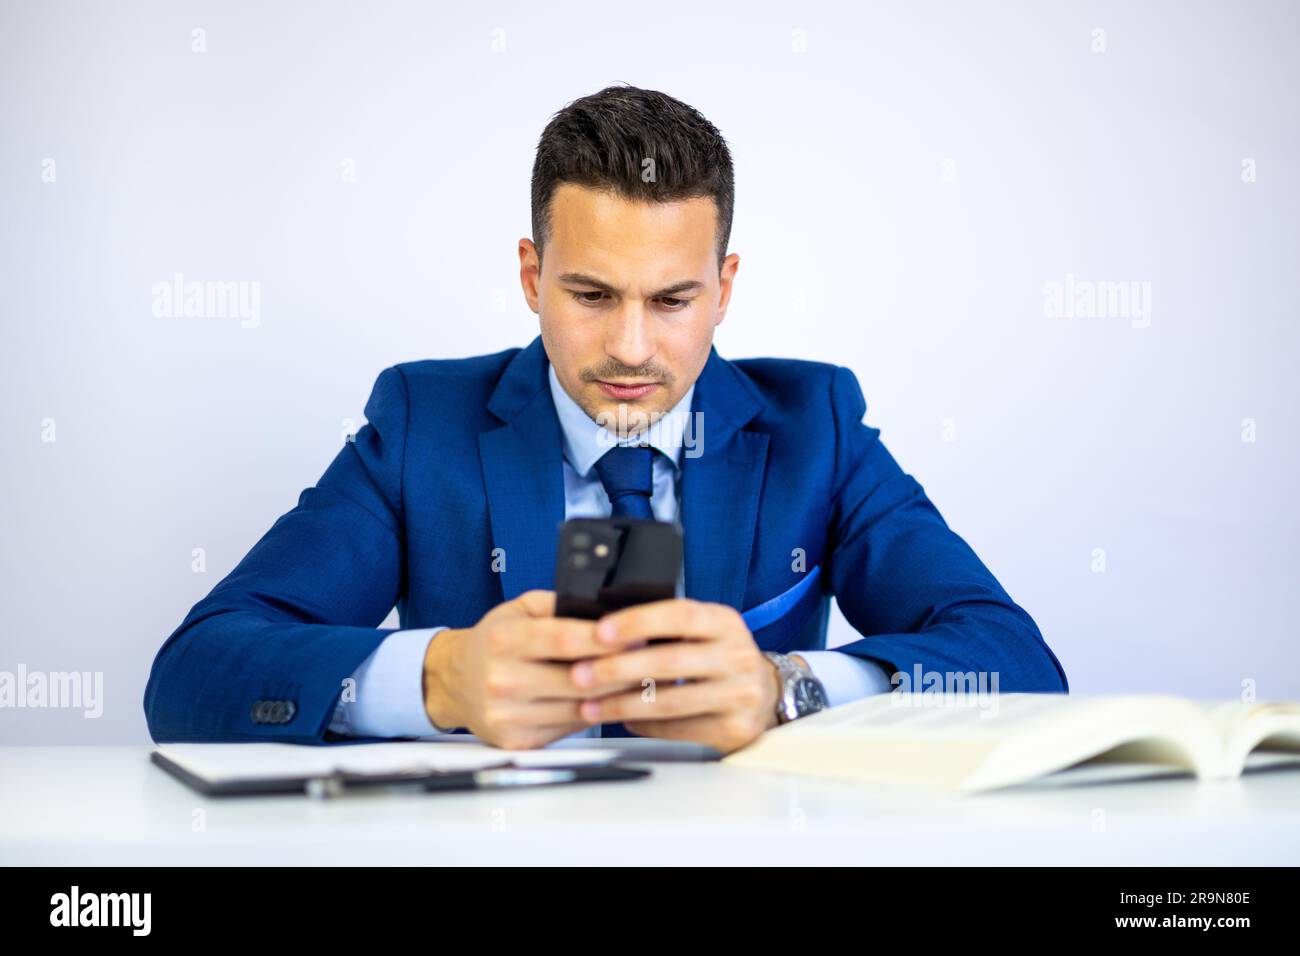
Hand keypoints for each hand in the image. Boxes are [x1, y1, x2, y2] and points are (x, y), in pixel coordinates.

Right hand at [422, 590, 644, 749]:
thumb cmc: (495, 641)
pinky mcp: (517, 741)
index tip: (640, 634)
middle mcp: (503, 679)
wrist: (454, 682)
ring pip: (580, 709)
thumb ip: (560, 605)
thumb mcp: (519, 609)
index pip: (565, 640)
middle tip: (655, 660)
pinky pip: (570, 728)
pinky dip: (596, 714)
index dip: (606, 639)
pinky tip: (614, 701)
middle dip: (622, 670)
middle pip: (579, 680)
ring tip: (643, 680)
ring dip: (617, 696)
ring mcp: (508, 715)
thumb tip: (608, 607)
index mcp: (505, 640)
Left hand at [569, 598, 783, 753]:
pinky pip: (678, 728)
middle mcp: (737, 655)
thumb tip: (602, 631)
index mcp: (724, 622)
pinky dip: (643, 725)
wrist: (766, 695)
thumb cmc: (717, 658)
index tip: (600, 631)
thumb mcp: (703, 632)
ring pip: (670, 701)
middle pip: (670, 661)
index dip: (637, 622)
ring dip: (622, 704)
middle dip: (618, 668)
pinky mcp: (734, 727)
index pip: (679, 615)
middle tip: (579, 674)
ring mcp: (739, 694)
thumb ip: (666, 628)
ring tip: (588, 707)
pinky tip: (621, 720)